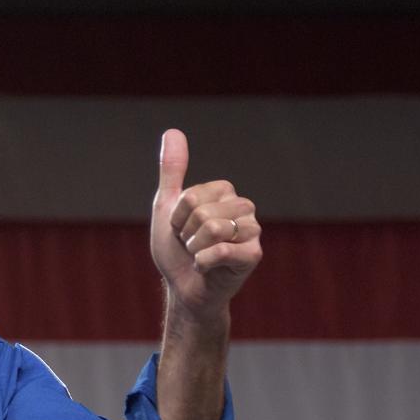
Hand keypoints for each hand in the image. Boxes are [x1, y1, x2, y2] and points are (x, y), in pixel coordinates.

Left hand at [150, 129, 261, 322]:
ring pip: (212, 229)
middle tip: (192, 246)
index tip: (181, 229)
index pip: (191, 196)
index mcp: (225, 192)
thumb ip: (172, 170)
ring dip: (194, 249)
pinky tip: (208, 268)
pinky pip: (219, 251)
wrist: (184, 288)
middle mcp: (243, 207)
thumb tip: (172, 131)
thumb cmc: (176, 250)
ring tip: (200, 255)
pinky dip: (202, 263)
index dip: (177, 217)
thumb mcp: (167, 207)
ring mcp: (251, 231)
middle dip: (186, 234)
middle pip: (202, 211)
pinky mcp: (253, 255)